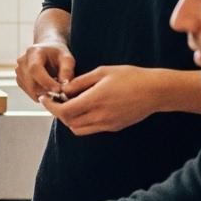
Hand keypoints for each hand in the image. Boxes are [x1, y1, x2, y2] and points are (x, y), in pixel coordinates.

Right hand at [16, 39, 75, 102]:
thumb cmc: (57, 54)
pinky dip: (40, 93)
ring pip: (30, 90)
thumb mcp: (67, 58)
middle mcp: (22, 61)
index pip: (35, 69)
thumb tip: (64, 86)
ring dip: (44, 93)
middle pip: (31, 83)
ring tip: (54, 86)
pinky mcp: (19, 79)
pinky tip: (48, 87)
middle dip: (47, 91)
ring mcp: (19, 71)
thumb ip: (67, 71)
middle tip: (60, 92)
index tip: (59, 89)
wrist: (47, 51)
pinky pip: (29, 92)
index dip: (46, 82)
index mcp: (33, 52)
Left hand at [43, 65, 158, 135]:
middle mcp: (100, 116)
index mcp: (96, 100)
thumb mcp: (103, 72)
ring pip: (78, 129)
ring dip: (69, 119)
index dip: (50, 106)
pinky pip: (91, 129)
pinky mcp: (114, 127)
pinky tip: (85, 108)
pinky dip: (82, 122)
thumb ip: (80, 82)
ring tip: (69, 104)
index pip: (64, 110)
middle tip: (55, 99)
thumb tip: (63, 89)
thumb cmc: (131, 76)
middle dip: (57, 111)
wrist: (156, 91)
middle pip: (68, 122)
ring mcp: (107, 124)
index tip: (45, 98)